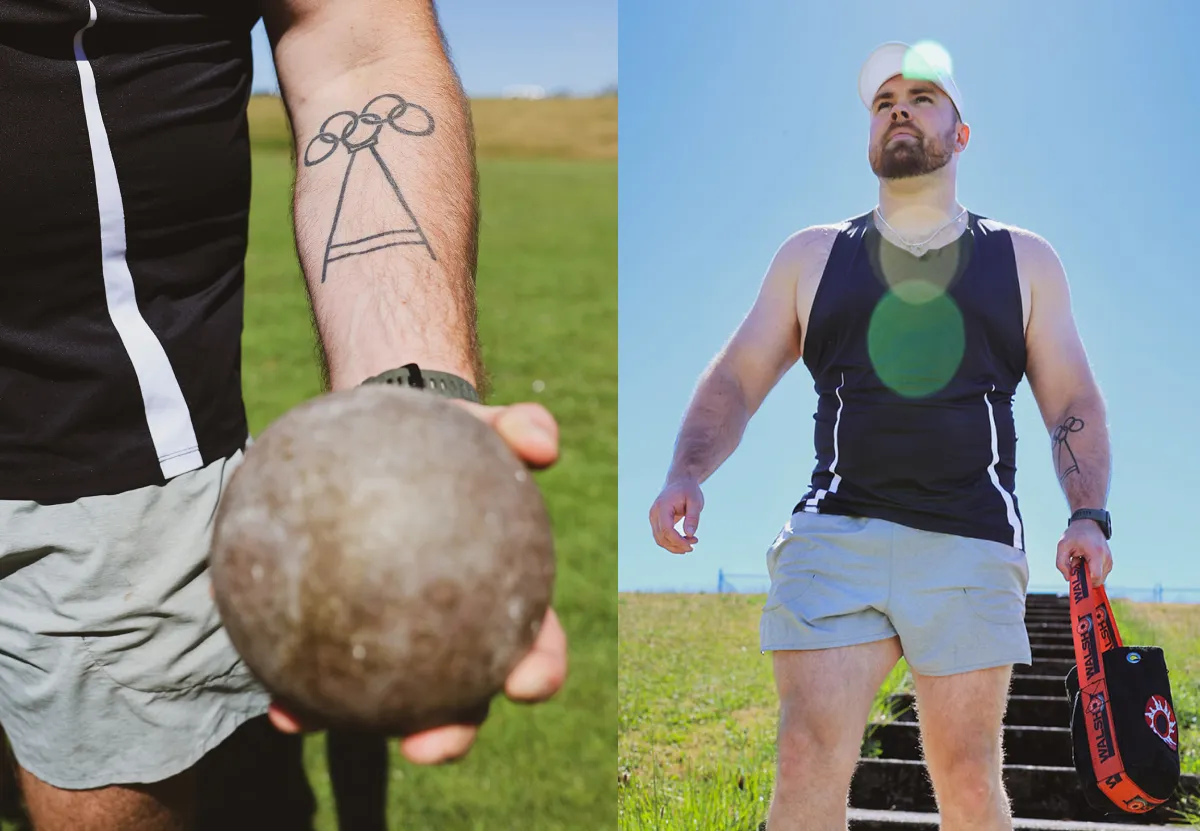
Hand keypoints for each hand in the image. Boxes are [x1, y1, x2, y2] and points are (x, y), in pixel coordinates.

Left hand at [268, 400, 568, 763]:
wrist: (394, 441)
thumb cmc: (454, 442)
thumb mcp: (484, 427)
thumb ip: (521, 427)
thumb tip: (545, 441)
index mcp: (506, 602)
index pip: (535, 644)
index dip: (537, 672)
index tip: (525, 683)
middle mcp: (457, 635)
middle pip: (464, 698)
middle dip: (448, 733)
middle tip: (429, 745)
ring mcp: (400, 644)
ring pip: (385, 699)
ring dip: (349, 724)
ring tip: (306, 723)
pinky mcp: (346, 637)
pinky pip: (322, 666)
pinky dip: (295, 683)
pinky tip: (270, 692)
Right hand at [649, 478, 703, 553]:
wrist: (680, 481)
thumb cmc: (688, 490)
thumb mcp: (695, 501)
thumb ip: (692, 517)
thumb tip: (690, 534)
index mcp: (662, 506)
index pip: (666, 529)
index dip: (678, 541)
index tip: (691, 545)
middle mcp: (654, 513)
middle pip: (661, 537)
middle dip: (677, 545)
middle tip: (694, 544)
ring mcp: (653, 518)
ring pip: (659, 540)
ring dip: (674, 546)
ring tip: (690, 545)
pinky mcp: (656, 521)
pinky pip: (661, 536)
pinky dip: (671, 542)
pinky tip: (684, 541)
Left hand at [1056, 518, 1111, 586]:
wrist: (1088, 523)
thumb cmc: (1075, 534)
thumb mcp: (1062, 546)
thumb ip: (1061, 564)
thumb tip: (1068, 578)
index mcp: (1096, 554)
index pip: (1095, 577)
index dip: (1085, 581)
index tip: (1075, 576)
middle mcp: (1106, 558)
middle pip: (1098, 580)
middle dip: (1085, 577)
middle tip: (1076, 563)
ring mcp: (1110, 560)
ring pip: (1100, 578)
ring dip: (1088, 573)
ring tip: (1081, 559)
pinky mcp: (1109, 562)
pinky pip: (1101, 574)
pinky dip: (1092, 571)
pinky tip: (1086, 560)